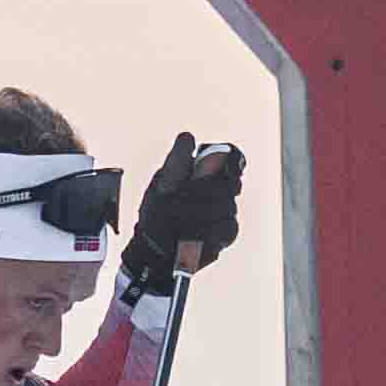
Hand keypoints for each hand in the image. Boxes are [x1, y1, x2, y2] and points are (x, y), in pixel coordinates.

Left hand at [122, 137, 245, 295]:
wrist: (154, 248)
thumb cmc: (156, 212)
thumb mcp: (161, 184)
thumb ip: (176, 161)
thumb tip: (187, 136)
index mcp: (205, 172)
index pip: (231, 159)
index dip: (229, 163)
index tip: (216, 170)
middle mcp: (218, 189)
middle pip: (229, 184)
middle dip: (203, 193)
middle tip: (180, 200)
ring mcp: (225, 211)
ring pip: (228, 206)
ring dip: (200, 214)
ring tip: (180, 221)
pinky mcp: (226, 232)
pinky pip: (227, 227)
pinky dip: (207, 231)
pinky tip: (192, 234)